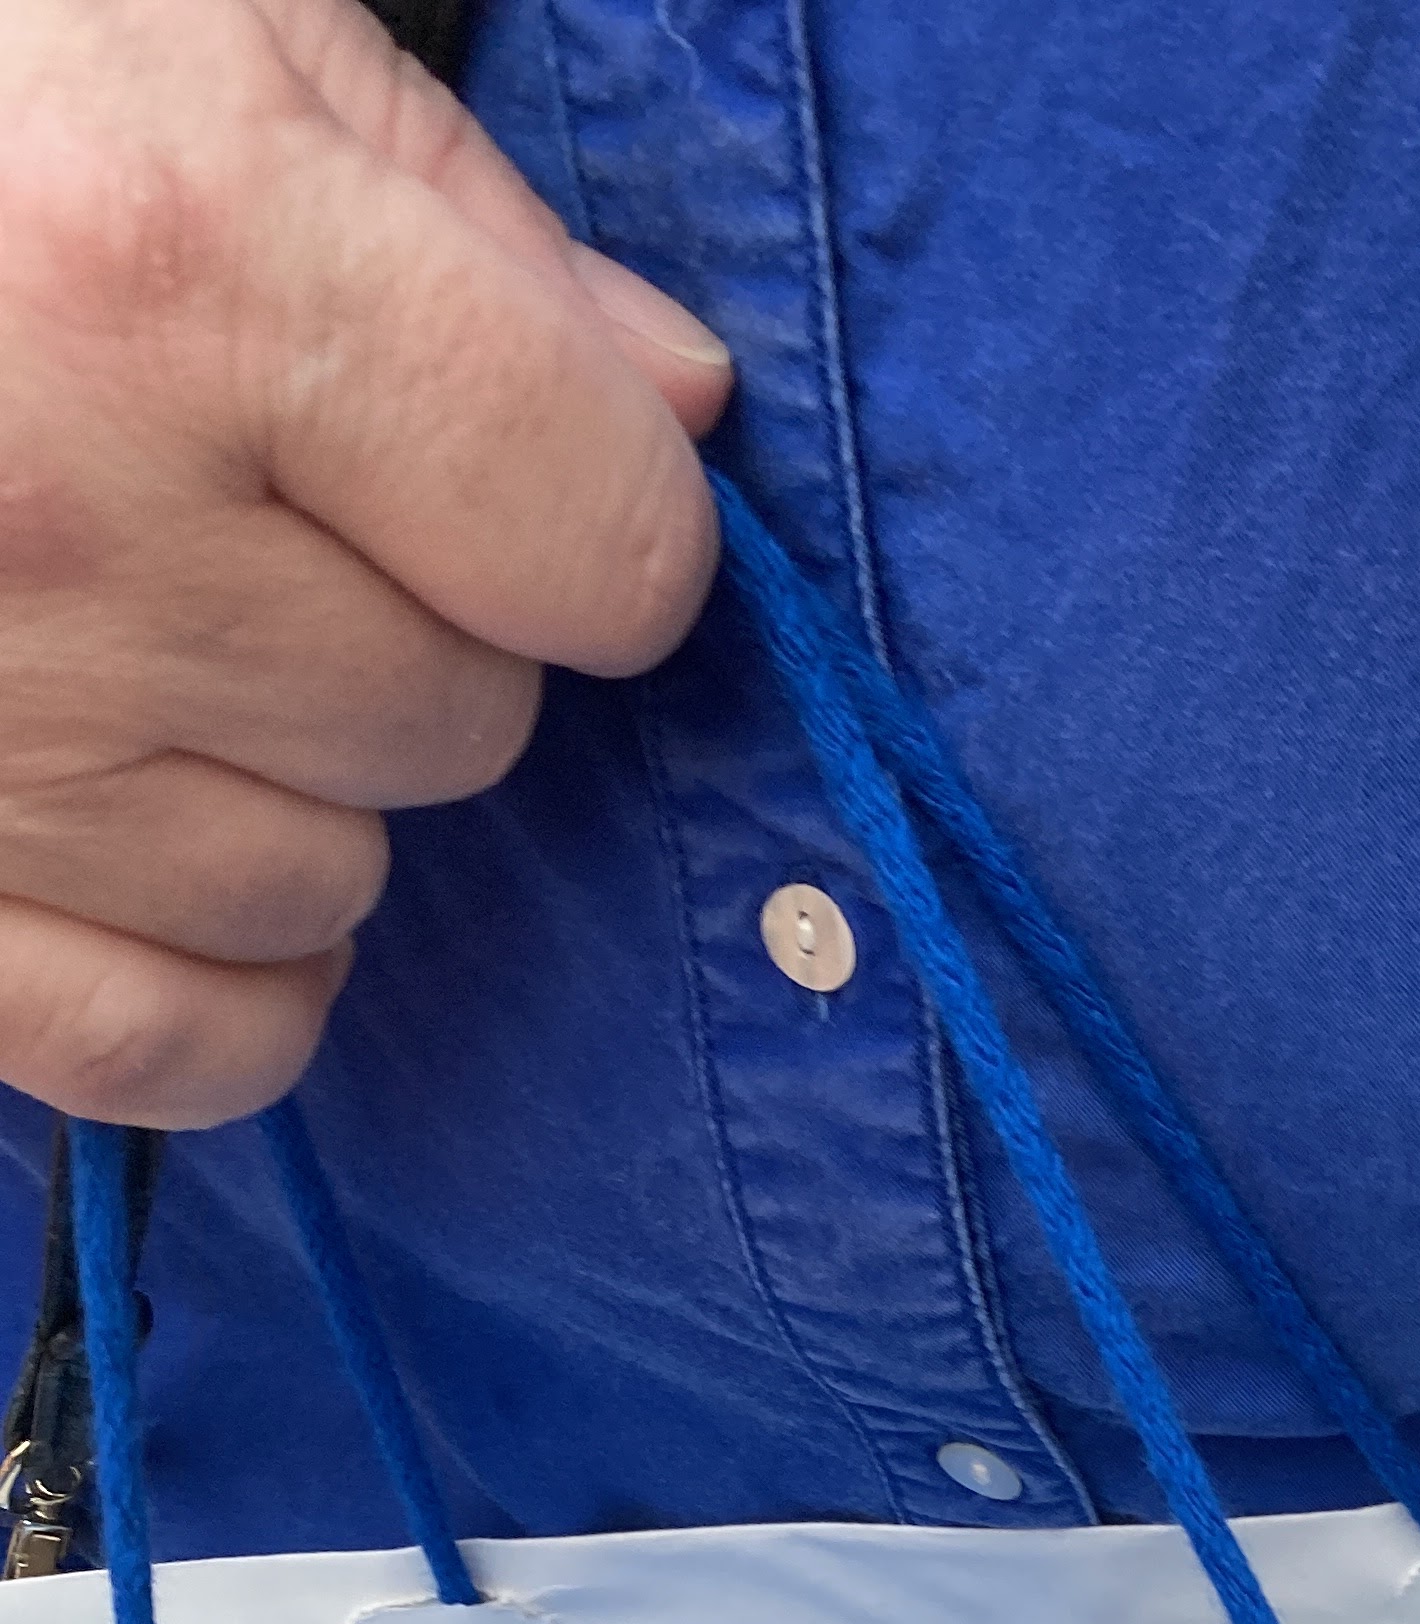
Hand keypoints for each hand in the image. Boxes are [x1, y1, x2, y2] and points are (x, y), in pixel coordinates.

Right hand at [0, 0, 729, 1129]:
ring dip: (289, 779)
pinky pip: (178, 1049)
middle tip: (243, 491)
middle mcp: (76, 533)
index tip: (511, 457)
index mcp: (179, 268)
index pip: (605, 549)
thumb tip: (668, 411)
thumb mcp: (190, 15)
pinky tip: (165, 844)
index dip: (594, 510)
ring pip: (334, 882)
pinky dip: (217, 978)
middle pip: (465, 718)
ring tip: (135, 617)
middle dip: (408, 617)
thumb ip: (459, 222)